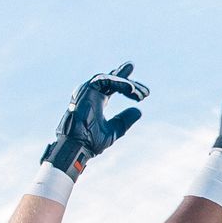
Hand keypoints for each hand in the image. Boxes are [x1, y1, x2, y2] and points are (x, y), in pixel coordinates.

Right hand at [43, 64, 149, 178]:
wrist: (78, 147)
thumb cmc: (91, 142)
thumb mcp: (114, 130)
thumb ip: (125, 120)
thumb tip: (139, 111)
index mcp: (96, 101)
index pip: (112, 87)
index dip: (126, 86)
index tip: (142, 92)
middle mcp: (91, 94)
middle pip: (110, 79)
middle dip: (124, 75)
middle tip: (139, 78)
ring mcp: (87, 91)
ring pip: (109, 78)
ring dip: (127, 84)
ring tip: (140, 94)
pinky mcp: (86, 90)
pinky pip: (104, 80)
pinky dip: (119, 83)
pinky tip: (131, 90)